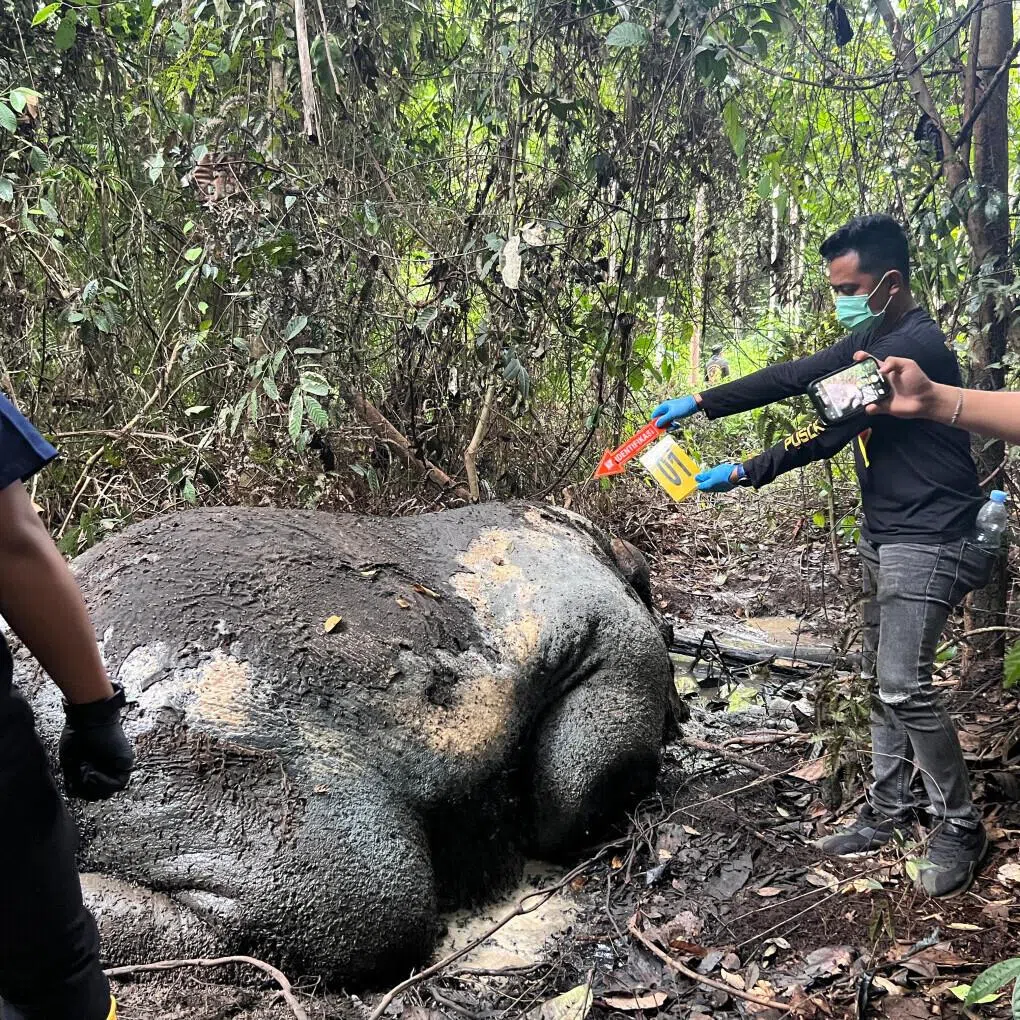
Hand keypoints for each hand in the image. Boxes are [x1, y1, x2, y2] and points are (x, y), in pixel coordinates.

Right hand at [59, 684, 134, 800]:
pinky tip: (93, 774)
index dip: (81, 790)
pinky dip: (104, 783)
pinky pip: (119, 783)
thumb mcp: (71, 762)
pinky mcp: (126, 762)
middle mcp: (107, 769)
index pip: (91, 792)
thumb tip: (74, 794)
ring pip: (109, 791)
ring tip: (86, 772)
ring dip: (94, 786)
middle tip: (80, 775)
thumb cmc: (77, 736)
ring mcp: (118, 766)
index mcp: (95, 768)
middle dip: (87, 790)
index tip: (74, 779)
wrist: (87, 719)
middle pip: (100, 794)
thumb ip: (73, 780)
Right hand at [651, 395, 698, 428]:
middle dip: (664, 425)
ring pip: (666, 422)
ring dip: (669, 426)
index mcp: (663, 407)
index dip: (654, 422)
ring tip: (675, 426)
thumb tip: (656, 425)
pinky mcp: (675, 415)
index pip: (654, 416)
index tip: (657, 429)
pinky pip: (671, 422)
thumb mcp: (673, 414)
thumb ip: (663, 420)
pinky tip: (678, 425)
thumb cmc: (683, 407)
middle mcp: (665, 410)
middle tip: (668, 429)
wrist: (695, 404)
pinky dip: (673, 425)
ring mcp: (670, 412)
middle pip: (660, 420)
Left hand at [696, 463, 740, 492]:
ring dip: (710, 482)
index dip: (698, 482)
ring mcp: (720, 489)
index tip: (697, 477)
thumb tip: (696, 478)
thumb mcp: (713, 472)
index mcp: (710, 486)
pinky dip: (716, 483)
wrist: (738, 474)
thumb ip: (704, 475)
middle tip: (703, 476)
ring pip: (712, 487)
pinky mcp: (726, 488)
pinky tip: (717, 478)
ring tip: (710, 476)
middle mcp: (714, 489)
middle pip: (706, 488)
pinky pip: (718, 486)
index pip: (700, 487)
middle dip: (703, 483)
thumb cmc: (725, 472)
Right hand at [852, 351, 937, 417]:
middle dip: (854, 377)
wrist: (925, 399)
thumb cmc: (918, 380)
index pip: (870, 362)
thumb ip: (893, 361)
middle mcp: (879, 382)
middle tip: (851, 378)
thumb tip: (880, 370)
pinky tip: (872, 406)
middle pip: (862, 378)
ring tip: (858, 393)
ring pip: (863, 394)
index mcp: (884, 371)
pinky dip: (869, 408)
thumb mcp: (908, 364)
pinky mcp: (882, 407)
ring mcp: (880, 395)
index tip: (856, 356)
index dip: (862, 358)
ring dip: (859, 394)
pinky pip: (871, 408)